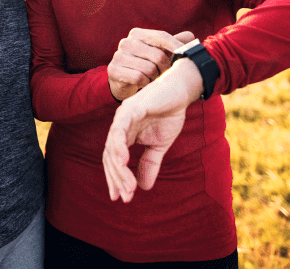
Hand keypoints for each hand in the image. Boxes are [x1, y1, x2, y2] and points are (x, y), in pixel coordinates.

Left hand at [103, 57, 204, 202]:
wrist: (180, 91)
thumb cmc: (169, 114)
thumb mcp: (160, 145)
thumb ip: (150, 163)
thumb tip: (143, 188)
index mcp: (124, 134)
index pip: (113, 160)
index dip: (116, 179)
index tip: (121, 198)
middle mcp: (119, 126)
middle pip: (109, 156)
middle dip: (116, 178)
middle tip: (125, 197)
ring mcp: (122, 117)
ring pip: (112, 146)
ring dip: (119, 169)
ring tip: (128, 187)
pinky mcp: (130, 109)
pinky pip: (119, 130)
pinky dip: (118, 146)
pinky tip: (123, 162)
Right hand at [108, 29, 194, 100]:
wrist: (123, 82)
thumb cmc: (145, 64)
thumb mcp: (159, 53)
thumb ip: (173, 44)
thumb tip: (190, 36)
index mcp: (137, 34)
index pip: (162, 36)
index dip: (176, 46)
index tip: (187, 55)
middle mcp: (126, 42)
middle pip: (158, 55)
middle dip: (164, 67)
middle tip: (163, 73)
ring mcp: (118, 56)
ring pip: (149, 68)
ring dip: (154, 77)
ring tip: (152, 78)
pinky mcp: (113, 70)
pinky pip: (138, 78)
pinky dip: (145, 83)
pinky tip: (143, 83)